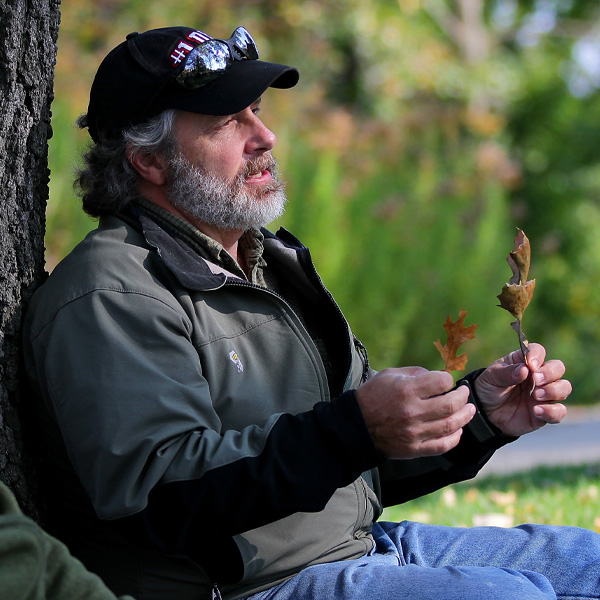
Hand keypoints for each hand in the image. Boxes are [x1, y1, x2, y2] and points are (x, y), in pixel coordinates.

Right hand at [355, 367, 474, 459]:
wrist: (356, 425)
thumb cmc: (372, 396)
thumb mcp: (389, 374)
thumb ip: (415, 373)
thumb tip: (437, 377)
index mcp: (406, 390)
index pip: (441, 382)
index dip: (448, 379)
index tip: (446, 381)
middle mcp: (412, 412)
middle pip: (451, 404)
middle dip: (463, 397)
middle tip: (464, 394)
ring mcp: (414, 432)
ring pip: (450, 425)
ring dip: (465, 416)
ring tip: (470, 410)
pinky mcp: (414, 449)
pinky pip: (442, 445)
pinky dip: (455, 438)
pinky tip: (458, 430)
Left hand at [474, 343, 570, 436]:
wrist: (485, 413)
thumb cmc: (489, 389)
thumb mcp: (491, 378)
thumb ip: (505, 373)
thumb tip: (524, 369)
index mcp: (524, 362)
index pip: (538, 351)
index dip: (537, 356)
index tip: (531, 365)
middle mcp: (538, 376)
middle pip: (558, 367)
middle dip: (550, 373)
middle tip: (536, 380)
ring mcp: (544, 394)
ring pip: (564, 387)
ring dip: (554, 390)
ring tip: (535, 395)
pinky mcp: (545, 412)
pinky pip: (559, 411)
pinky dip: (552, 411)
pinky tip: (536, 411)